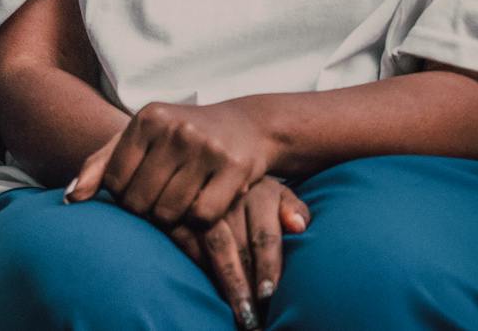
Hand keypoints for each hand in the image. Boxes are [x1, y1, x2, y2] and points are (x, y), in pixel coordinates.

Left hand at [66, 99, 279, 230]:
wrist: (247, 125)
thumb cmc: (181, 136)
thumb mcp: (139, 138)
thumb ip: (101, 164)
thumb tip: (69, 199)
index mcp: (147, 118)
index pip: (115, 182)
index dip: (123, 197)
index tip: (138, 192)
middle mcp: (175, 129)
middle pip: (140, 201)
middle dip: (146, 211)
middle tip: (161, 202)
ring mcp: (206, 147)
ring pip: (169, 212)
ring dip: (172, 219)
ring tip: (180, 204)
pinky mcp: (234, 167)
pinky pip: (202, 216)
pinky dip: (199, 221)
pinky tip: (203, 204)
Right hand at [167, 178, 310, 330]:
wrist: (218, 162)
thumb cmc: (256, 191)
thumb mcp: (280, 193)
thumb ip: (293, 209)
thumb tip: (298, 227)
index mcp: (262, 191)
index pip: (265, 236)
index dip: (268, 267)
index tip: (268, 295)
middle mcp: (232, 195)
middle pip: (239, 246)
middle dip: (245, 285)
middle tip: (252, 316)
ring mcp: (204, 200)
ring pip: (214, 246)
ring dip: (225, 281)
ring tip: (237, 310)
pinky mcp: (179, 208)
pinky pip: (187, 240)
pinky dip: (200, 265)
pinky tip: (212, 286)